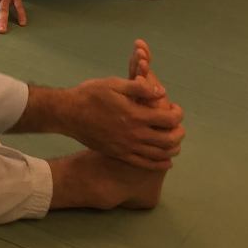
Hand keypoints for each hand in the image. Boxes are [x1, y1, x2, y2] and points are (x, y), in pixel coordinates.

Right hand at [66, 77, 184, 169]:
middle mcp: (134, 134)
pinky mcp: (120, 154)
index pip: (169, 119)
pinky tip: (165, 160)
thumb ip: (139, 88)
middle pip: (170, 140)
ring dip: (173, 148)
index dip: (178, 113)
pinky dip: (160, 163)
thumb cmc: (90, 94)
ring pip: (161, 154)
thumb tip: (161, 92)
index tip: (175, 108)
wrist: (68, 113)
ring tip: (172, 139)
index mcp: (135, 115)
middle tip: (177, 125)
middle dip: (179, 132)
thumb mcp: (114, 84)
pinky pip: (146, 164)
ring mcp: (127, 147)